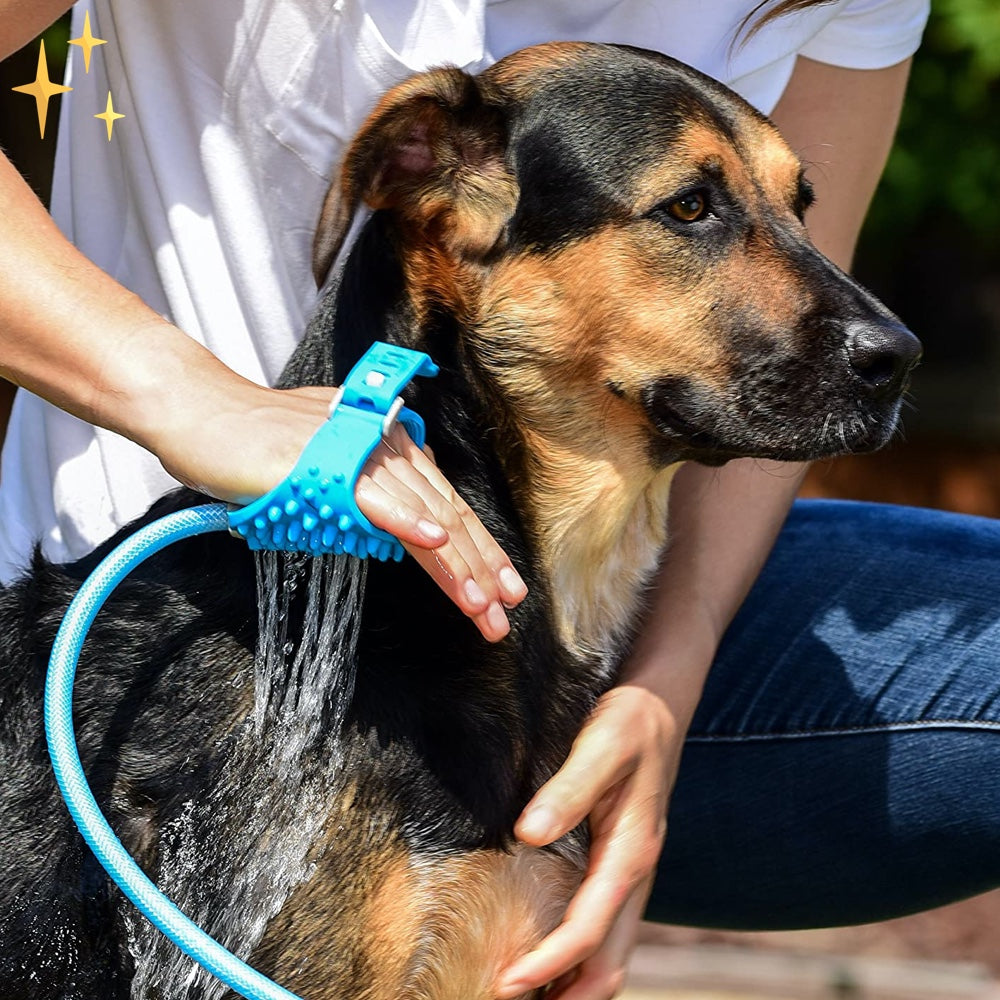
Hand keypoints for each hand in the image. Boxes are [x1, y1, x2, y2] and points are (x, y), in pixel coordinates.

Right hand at [155, 382, 526, 642]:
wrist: (204, 412)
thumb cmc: (258, 443)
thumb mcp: (329, 465)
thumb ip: (369, 489)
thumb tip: (397, 521)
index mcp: (393, 451)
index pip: (449, 508)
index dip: (481, 553)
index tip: (502, 593)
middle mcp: (388, 449)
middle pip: (448, 517)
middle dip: (482, 571)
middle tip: (503, 616)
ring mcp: (360, 455)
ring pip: (422, 516)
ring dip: (457, 566)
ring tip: (482, 607)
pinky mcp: (327, 466)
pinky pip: (376, 498)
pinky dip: (408, 521)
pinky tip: (435, 544)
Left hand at [496, 685, 680, 999]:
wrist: (662, 703)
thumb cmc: (631, 721)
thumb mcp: (603, 744)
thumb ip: (569, 788)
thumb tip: (529, 831)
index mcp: (632, 851)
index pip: (590, 927)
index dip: (550, 962)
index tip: (507, 982)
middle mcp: (635, 870)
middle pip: (610, 959)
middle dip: (571, 995)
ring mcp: (630, 869)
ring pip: (612, 948)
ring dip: (578, 981)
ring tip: (531, 995)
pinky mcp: (620, 860)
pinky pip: (605, 923)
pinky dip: (581, 952)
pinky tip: (551, 955)